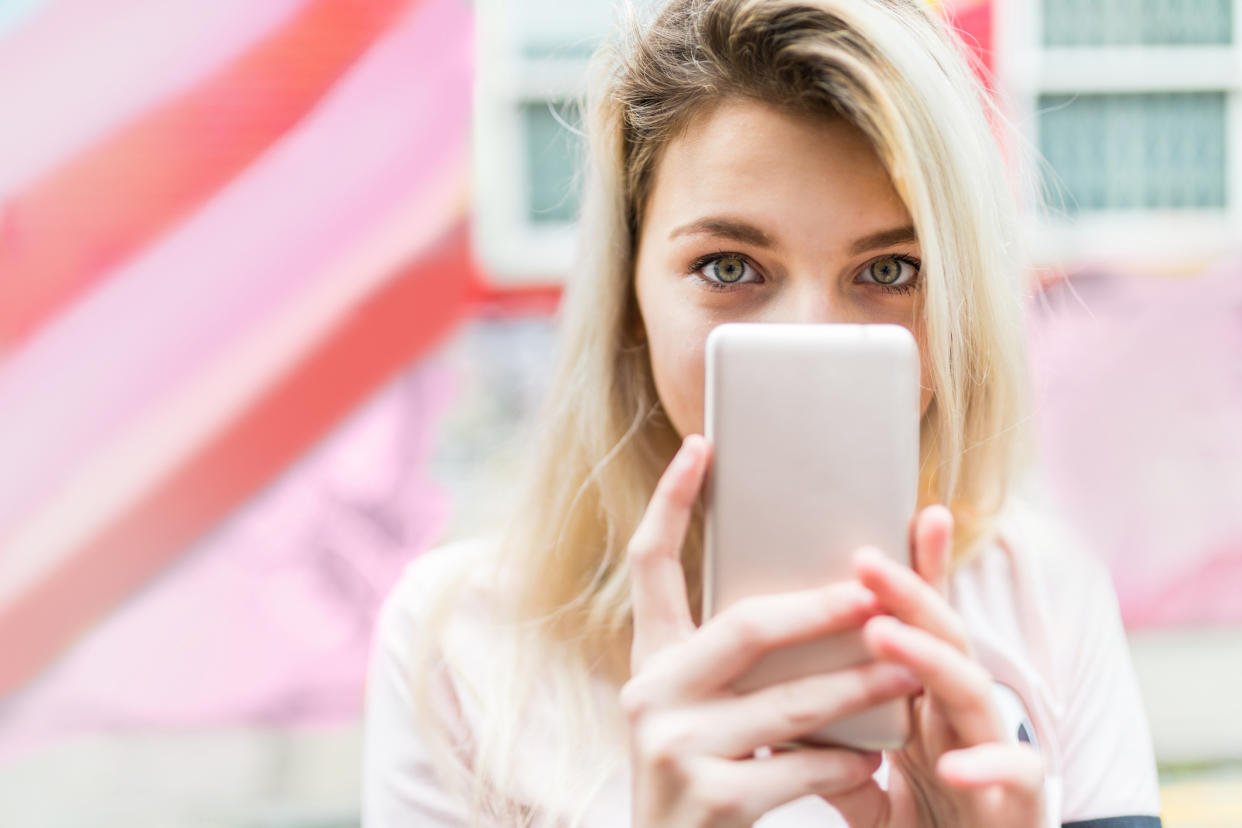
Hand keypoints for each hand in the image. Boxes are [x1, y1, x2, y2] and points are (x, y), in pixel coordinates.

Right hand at [623, 434, 921, 827]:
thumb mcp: (699, 713)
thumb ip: (734, 665)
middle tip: (878, 588)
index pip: (649, 565)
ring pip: (793, 701)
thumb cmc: (703, 780)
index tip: (703, 445)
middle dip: (823, 608)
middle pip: (745, 625)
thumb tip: (829, 602)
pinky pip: (804, 767)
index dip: (671, 502)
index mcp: (649, 662)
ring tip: (913, 670)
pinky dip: (848, 766)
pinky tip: (871, 765)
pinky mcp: (711, 799)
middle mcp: (649, 694)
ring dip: (864, 686)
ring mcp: (674, 747)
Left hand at [822, 506, 1045, 827]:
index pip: (924, 626)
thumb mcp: (870, 788)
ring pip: (973, 689)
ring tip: (882, 633)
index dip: (919, 573)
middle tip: (864, 558)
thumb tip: (770, 722)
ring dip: (929, 658)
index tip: (912, 514)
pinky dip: (986, 765)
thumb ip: (835, 754)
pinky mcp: (1020, 803)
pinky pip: (1015, 774)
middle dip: (910, 594)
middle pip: (944, 637)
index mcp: (929, 702)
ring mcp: (997, 752)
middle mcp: (964, 715)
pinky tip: (950, 762)